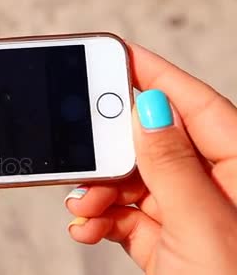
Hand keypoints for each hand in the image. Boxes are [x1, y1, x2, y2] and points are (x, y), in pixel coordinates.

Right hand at [64, 43, 236, 273]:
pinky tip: (85, 224)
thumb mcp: (205, 227)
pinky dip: (99, 216)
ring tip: (81, 206)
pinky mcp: (164, 238)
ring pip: (130, 177)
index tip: (113, 52)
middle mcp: (214, 181)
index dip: (152, 73)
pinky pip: (123, 212)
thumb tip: (148, 107)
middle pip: (150, 139)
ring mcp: (186, 211)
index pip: (192, 104)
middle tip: (77, 146)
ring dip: (97, 189)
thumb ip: (173, 166)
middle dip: (108, 146)